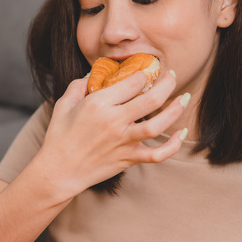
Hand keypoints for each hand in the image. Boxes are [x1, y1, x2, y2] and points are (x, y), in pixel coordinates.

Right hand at [33, 69, 187, 199]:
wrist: (58, 171)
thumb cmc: (58, 136)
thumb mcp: (63, 104)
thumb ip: (78, 85)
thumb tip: (93, 75)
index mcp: (98, 104)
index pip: (132, 82)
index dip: (143, 72)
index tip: (147, 70)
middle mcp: (114, 121)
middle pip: (151, 99)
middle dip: (167, 83)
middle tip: (172, 76)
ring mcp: (123, 141)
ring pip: (158, 124)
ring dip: (175, 110)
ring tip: (183, 98)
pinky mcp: (128, 158)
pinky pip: (157, 154)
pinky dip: (173, 145)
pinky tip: (181, 134)